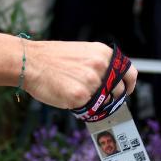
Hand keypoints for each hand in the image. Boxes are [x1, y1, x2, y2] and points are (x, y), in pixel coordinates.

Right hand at [23, 40, 138, 110]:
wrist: (31, 62)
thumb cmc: (53, 58)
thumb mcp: (83, 52)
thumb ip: (99, 64)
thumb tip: (112, 82)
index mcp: (103, 54)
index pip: (129, 72)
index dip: (130, 84)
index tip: (127, 91)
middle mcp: (102, 66)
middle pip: (119, 91)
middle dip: (112, 98)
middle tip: (99, 99)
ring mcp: (92, 82)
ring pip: (104, 102)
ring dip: (95, 103)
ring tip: (77, 94)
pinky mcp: (80, 96)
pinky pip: (88, 108)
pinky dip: (81, 107)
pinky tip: (68, 97)